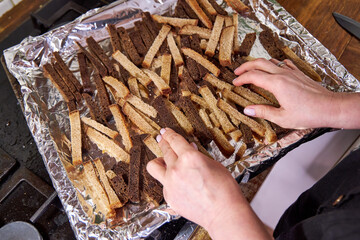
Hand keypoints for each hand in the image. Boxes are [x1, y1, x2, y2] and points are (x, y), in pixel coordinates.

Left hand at [147, 128, 270, 239]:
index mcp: (190, 157)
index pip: (175, 140)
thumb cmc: (224, 190)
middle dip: (163, 142)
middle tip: (162, 139)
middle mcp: (176, 169)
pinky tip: (178, 182)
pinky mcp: (168, 197)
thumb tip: (189, 150)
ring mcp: (170, 184)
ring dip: (158, 160)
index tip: (165, 131)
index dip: (169, 134)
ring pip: (154, 166)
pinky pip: (163, 184)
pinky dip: (169, 180)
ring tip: (163, 161)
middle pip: (164, 150)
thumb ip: (197, 156)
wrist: (224, 213)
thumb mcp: (214, 165)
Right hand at [233, 58, 340, 128]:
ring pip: (271, 61)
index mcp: (276, 84)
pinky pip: (283, 64)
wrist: (330, 107)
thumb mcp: (282, 118)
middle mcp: (283, 75)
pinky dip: (274, 64)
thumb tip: (247, 110)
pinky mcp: (299, 74)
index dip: (241, 78)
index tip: (235, 82)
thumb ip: (263, 112)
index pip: (253, 76)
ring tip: (252, 70)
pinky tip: (274, 69)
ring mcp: (292, 72)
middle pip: (259, 63)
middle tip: (237, 71)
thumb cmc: (308, 114)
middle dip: (246, 66)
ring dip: (259, 64)